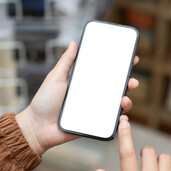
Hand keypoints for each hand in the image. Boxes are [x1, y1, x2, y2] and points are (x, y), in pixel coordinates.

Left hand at [16, 41, 139, 155]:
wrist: (37, 127)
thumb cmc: (44, 101)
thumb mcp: (56, 77)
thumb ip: (66, 61)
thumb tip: (74, 43)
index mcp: (85, 83)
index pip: (106, 73)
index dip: (120, 66)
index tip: (131, 58)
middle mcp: (93, 96)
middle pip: (116, 88)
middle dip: (128, 83)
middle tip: (132, 81)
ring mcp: (95, 110)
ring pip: (116, 105)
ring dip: (126, 101)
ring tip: (124, 99)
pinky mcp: (94, 124)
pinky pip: (110, 122)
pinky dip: (119, 119)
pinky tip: (121, 115)